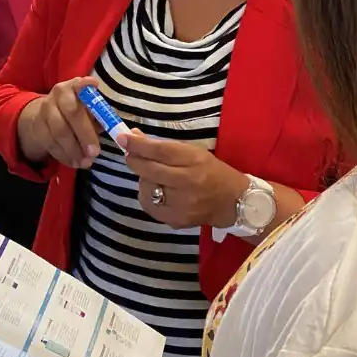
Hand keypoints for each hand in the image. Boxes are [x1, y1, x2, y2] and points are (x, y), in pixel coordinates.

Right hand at [17, 77, 101, 169]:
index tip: (94, 85)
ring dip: (74, 150)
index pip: (80, 83)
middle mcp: (59, 95)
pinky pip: (51, 144)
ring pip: (60, 132)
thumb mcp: (87, 110)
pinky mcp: (37, 127)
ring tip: (86, 162)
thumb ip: (97, 117)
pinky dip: (64, 156)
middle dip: (85, 134)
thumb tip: (110, 128)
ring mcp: (45, 110)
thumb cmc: (74, 113)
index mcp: (75, 87)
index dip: (86, 85)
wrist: (42, 117)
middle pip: (72, 112)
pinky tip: (74, 163)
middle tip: (95, 152)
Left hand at [120, 132, 248, 229]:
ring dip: (144, 180)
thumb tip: (133, 137)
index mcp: (195, 161)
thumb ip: (163, 147)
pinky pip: (149, 206)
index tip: (123, 138)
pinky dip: (147, 197)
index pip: (160, 151)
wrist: (233, 202)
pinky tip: (156, 192)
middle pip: (150, 170)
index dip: (138, 145)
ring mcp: (182, 204)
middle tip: (130, 155)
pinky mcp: (176, 219)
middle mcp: (189, 182)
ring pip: (147, 189)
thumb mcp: (193, 153)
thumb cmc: (212, 172)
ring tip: (154, 177)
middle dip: (134, 160)